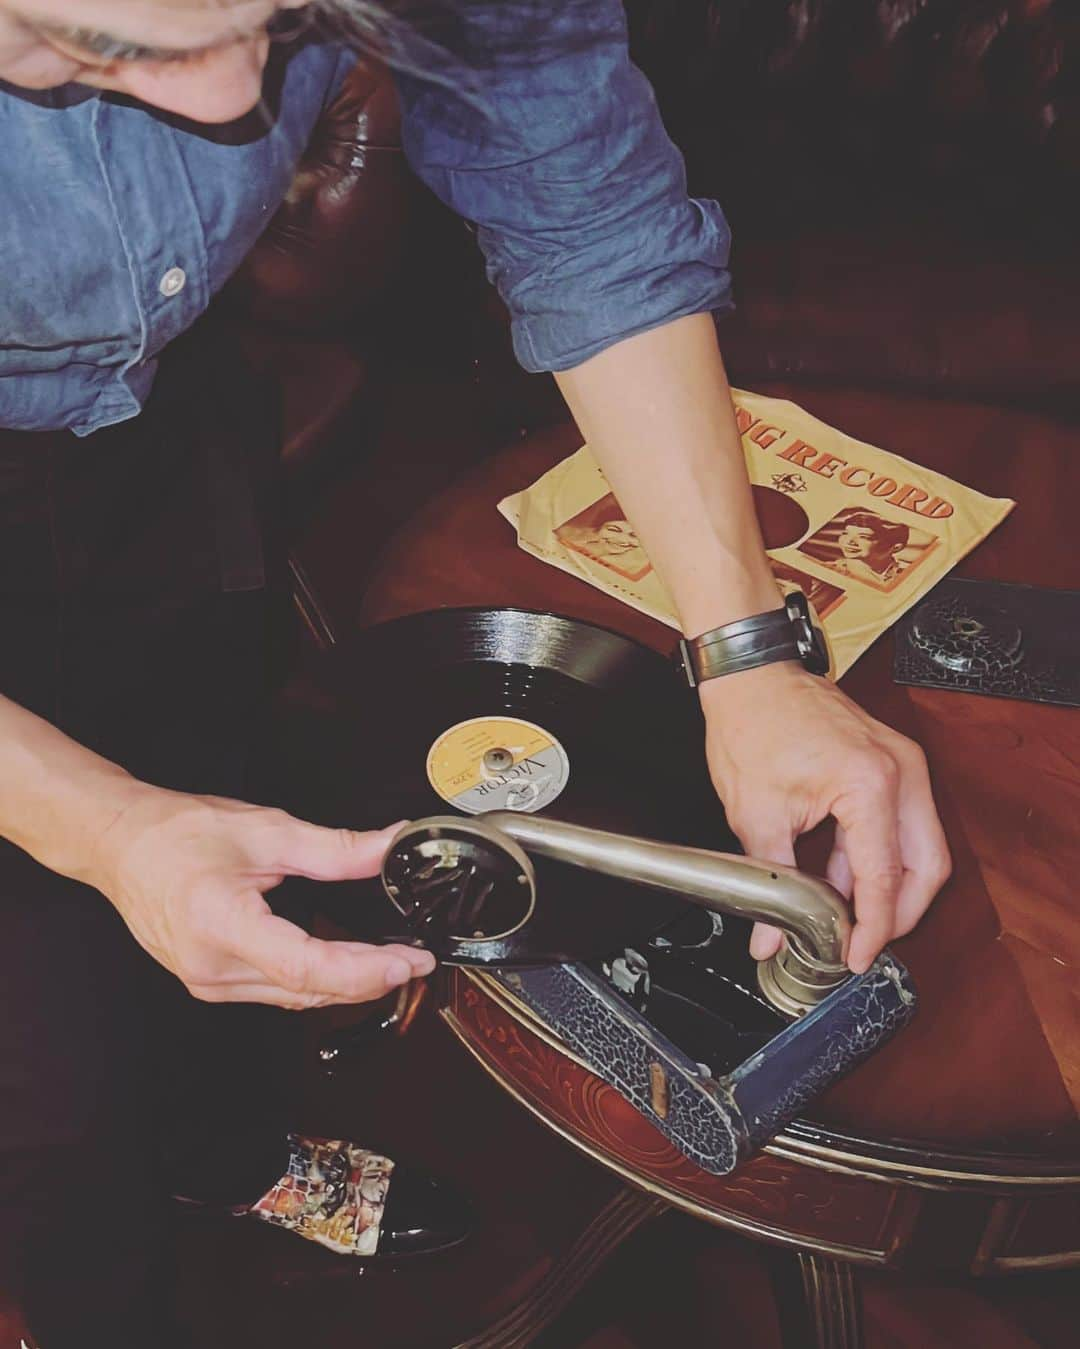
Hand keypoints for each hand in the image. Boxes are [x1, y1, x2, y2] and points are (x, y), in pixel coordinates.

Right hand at [88, 786, 433, 1008]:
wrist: (121, 846)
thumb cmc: (178, 835)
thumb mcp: (267, 831)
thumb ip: (336, 848)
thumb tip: (389, 846)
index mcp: (222, 924)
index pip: (305, 966)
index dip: (364, 970)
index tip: (407, 962)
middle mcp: (213, 967)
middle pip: (307, 990)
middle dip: (369, 979)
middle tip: (415, 960)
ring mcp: (209, 982)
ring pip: (295, 998)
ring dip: (346, 983)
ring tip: (391, 961)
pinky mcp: (211, 982)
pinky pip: (276, 990)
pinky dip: (316, 978)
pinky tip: (344, 961)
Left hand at [701, 663, 950, 972]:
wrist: (751, 675)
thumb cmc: (752, 722)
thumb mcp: (756, 813)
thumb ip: (769, 881)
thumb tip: (769, 936)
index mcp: (871, 783)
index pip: (886, 877)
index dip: (875, 928)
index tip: (857, 955)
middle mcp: (900, 771)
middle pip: (929, 866)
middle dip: (901, 912)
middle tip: (864, 941)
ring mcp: (901, 763)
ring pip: (920, 846)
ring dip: (887, 884)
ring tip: (845, 914)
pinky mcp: (890, 762)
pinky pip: (899, 823)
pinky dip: (875, 855)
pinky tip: (839, 877)